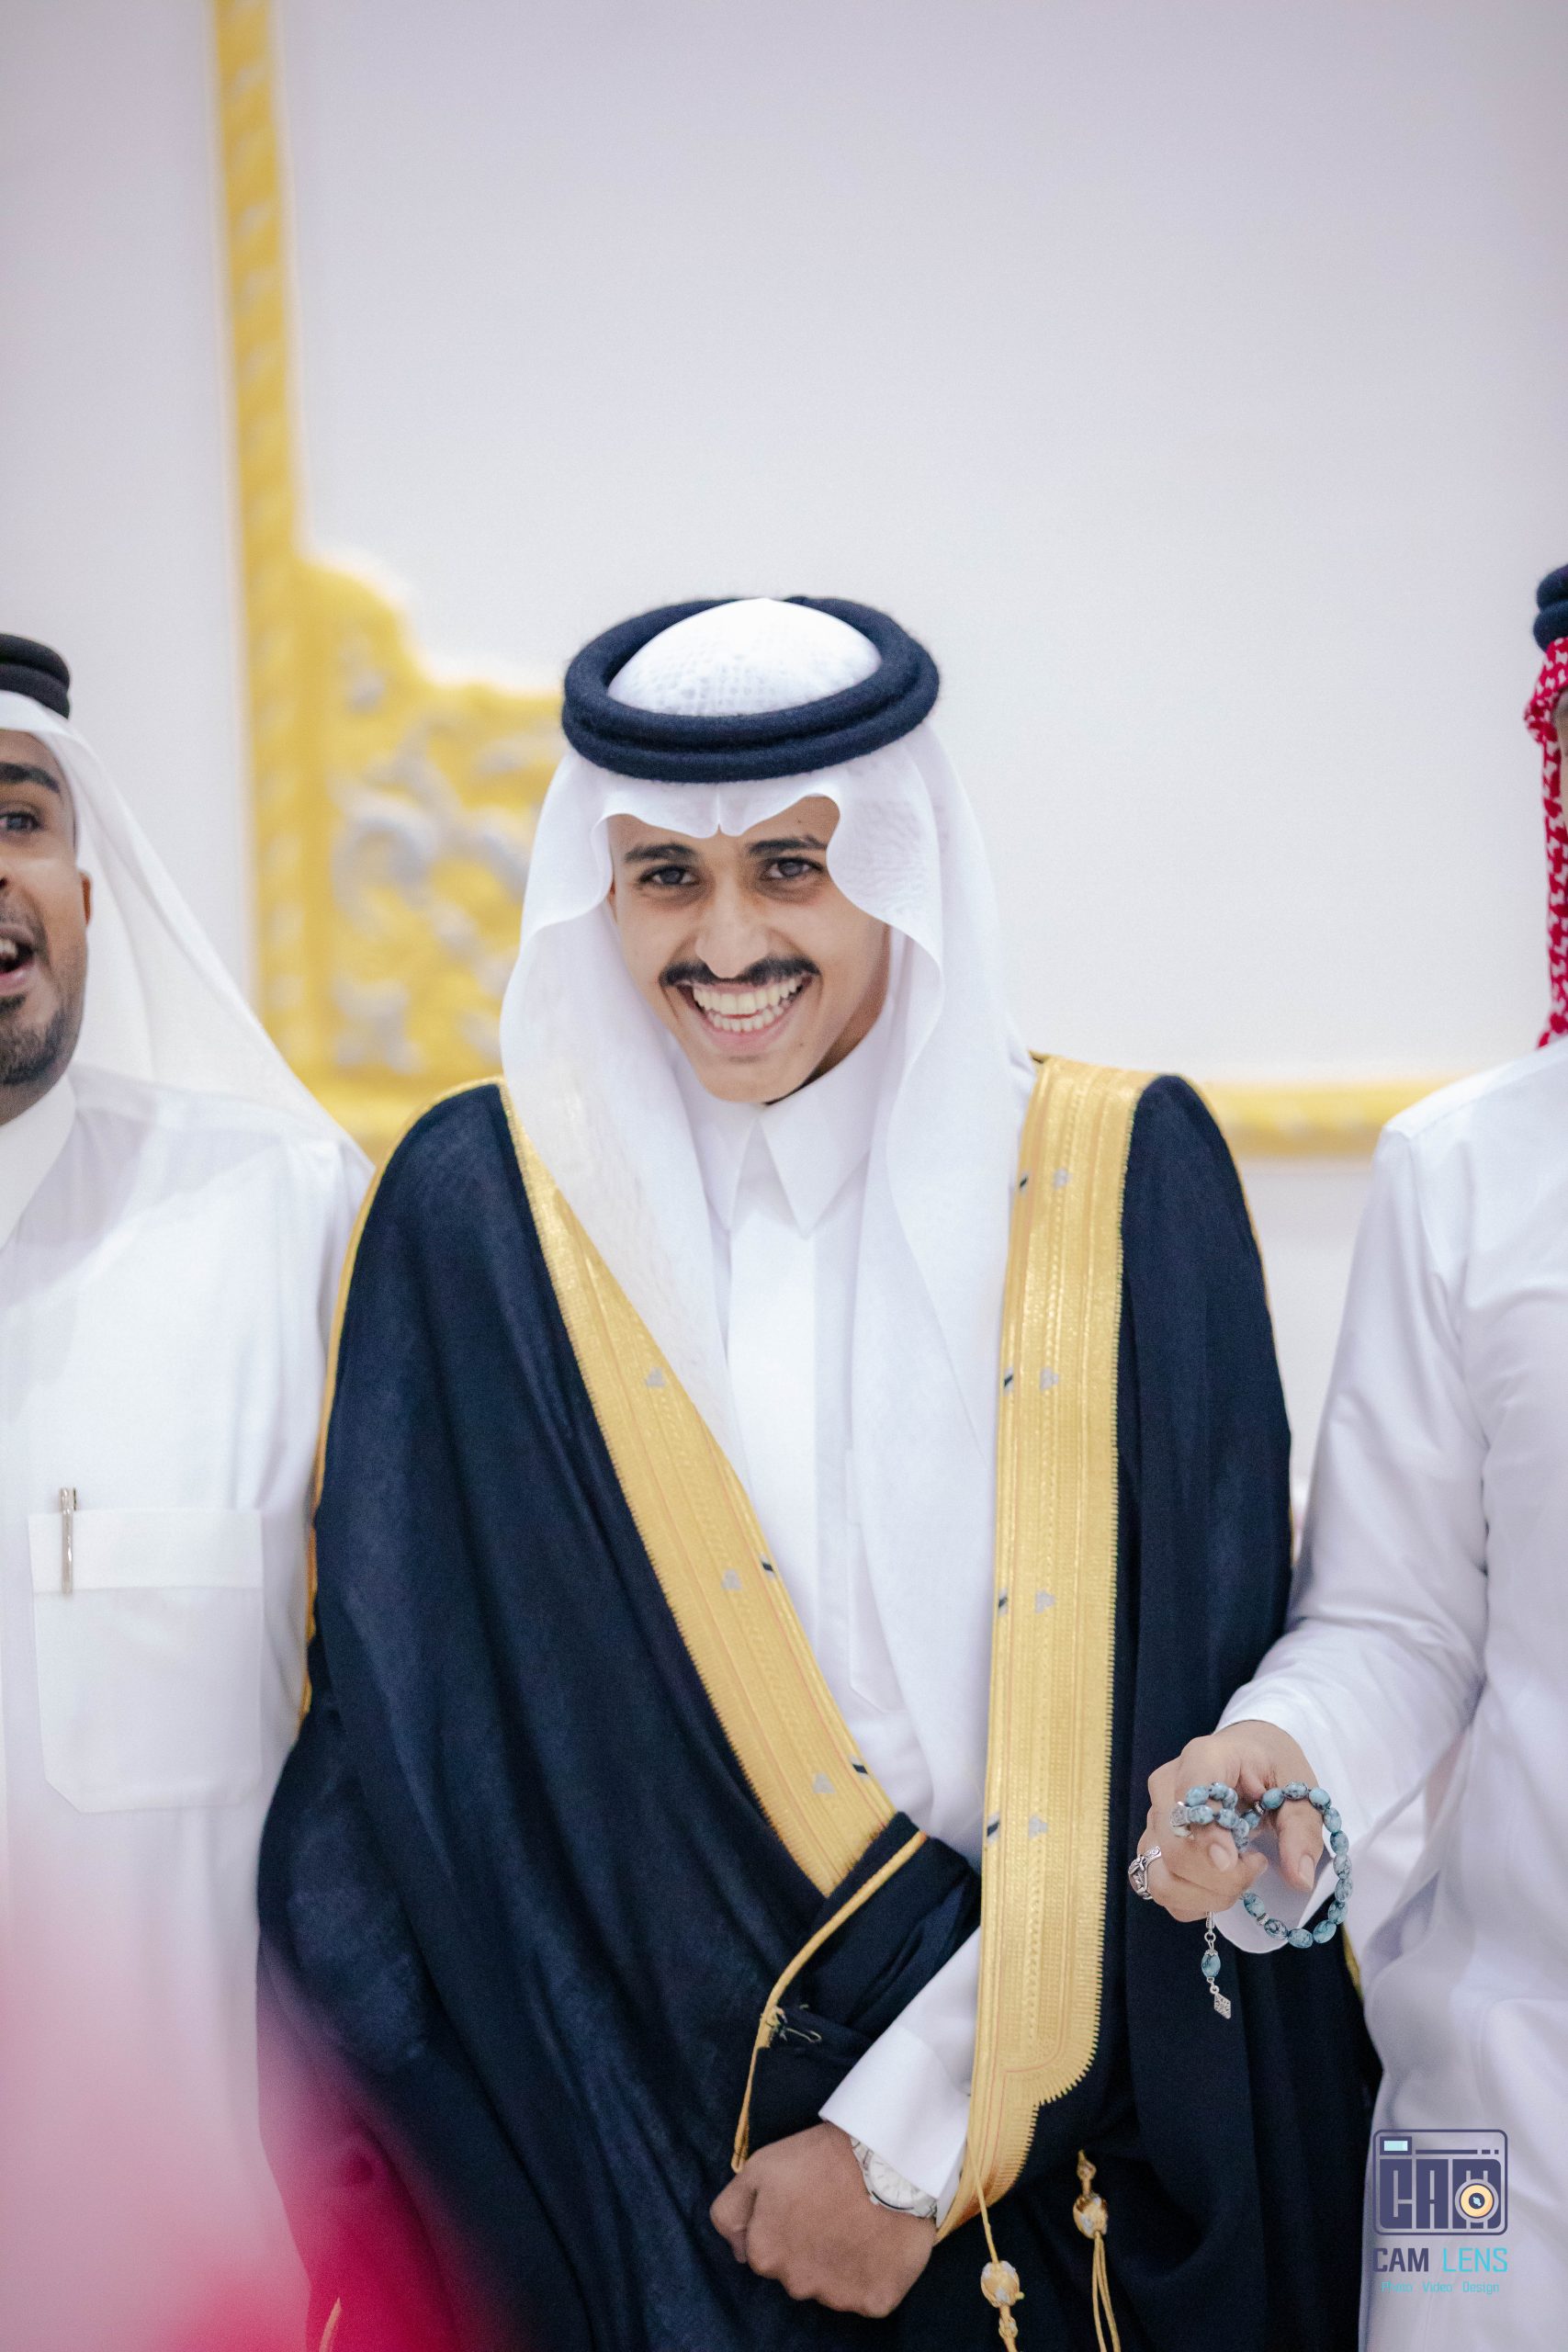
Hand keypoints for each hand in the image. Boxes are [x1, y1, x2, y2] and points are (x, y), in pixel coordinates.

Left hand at [709, 2122, 933, 2316]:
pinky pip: (870, 2296)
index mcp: (766, 2255)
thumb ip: (730, 2212)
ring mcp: (837, 2296)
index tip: (805, 2205)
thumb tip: (738, 2252)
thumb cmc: (821, 2157)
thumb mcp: (760, 2167)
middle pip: (799, 2274)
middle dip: (810, 2249)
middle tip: (832, 2211)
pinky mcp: (875, 2301)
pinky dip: (875, 2275)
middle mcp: (797, 2284)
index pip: (767, 2254)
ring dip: (842, 2263)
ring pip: (833, 2287)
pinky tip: (880, 2243)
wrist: (887, 2159)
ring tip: (859, 2222)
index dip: (785, 2228)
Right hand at [1139, 1721, 1325, 1923]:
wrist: (1248, 1755)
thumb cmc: (1271, 1767)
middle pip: (1176, 1850)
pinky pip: (1161, 1890)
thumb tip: (1299, 1878)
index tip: (1231, 1861)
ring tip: (1239, 1878)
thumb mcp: (1299, 1788)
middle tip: (1258, 1865)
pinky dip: (1193, 1901)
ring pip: (1161, 1878)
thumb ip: (1301, 1831)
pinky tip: (1220, 1886)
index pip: (1191, 1799)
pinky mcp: (1153, 1845)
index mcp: (1205, 1757)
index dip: (1208, 1835)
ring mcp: (1156, 1818)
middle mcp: (1168, 1786)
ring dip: (1206, 1894)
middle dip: (1222, 1877)